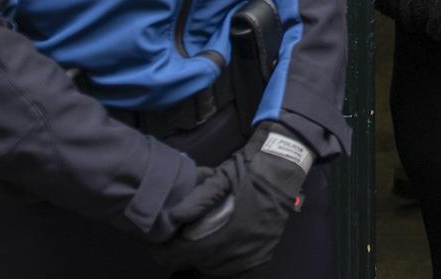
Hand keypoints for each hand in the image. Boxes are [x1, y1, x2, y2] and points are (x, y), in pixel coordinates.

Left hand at [154, 123, 312, 277]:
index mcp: (230, 232)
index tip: (157, 246)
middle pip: (200, 264)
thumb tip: (174, 216)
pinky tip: (215, 255)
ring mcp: (253, 257)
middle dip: (183, 256)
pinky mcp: (261, 258)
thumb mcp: (221, 178)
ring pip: (216, 270)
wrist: (283, 171)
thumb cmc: (249, 172)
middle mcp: (242, 250)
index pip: (188, 253)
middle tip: (173, 244)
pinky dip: (220, 266)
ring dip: (201, 262)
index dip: (167, 253)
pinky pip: (235, 272)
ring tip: (192, 248)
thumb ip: (198, 199)